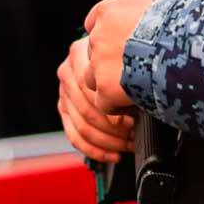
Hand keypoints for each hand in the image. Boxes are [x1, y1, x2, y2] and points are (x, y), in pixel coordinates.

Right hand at [57, 37, 134, 162]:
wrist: (111, 47)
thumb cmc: (122, 53)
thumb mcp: (124, 55)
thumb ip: (125, 74)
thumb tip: (140, 102)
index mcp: (79, 54)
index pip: (93, 91)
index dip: (115, 110)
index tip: (135, 120)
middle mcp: (67, 72)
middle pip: (88, 111)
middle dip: (114, 128)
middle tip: (134, 134)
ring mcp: (64, 91)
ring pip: (82, 126)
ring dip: (109, 141)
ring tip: (129, 144)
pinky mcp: (63, 107)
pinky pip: (75, 136)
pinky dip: (96, 150)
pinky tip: (114, 155)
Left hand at [84, 0, 178, 113]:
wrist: (184, 43)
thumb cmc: (176, 16)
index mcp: (107, 12)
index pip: (95, 24)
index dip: (109, 34)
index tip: (122, 41)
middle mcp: (98, 37)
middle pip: (94, 51)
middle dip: (110, 59)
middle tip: (133, 64)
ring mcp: (100, 64)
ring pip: (92, 77)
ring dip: (109, 82)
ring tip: (132, 85)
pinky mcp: (107, 89)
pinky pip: (103, 102)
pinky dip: (116, 105)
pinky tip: (134, 102)